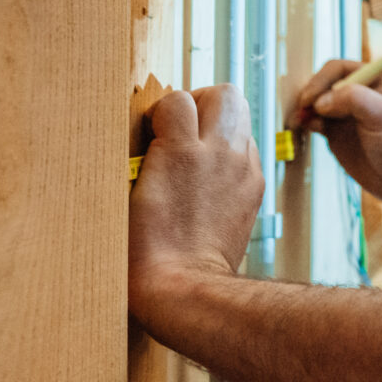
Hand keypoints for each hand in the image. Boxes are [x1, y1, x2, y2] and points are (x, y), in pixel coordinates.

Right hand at [129, 85, 264, 319]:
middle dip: (202, 102)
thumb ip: (142, 154)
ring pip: (243, 118)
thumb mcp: (126, 194)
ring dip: (220, 125)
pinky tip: (212, 175)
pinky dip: (232, 152)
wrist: (183, 286)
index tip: (152, 133)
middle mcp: (218, 153)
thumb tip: (149, 135)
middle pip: (225, 94)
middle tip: (183, 127)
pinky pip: (248, 150)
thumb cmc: (144, 250)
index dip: (160, 112)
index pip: (176, 99)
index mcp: (180, 152)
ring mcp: (241, 169)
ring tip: (198, 149)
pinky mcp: (254, 187)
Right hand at [289, 60, 381, 203]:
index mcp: (371, 80)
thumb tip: (321, 101)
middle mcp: (355, 93)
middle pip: (321, 84)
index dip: (320, 81)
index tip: (311, 99)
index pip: (336, 69)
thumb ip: (355, 99)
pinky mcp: (335, 132)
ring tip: (299, 122)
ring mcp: (343, 113)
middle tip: (303, 112)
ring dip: (303, 109)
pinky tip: (304, 129)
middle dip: (308, 95)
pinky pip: (312, 121)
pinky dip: (304, 123)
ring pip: (314, 103)